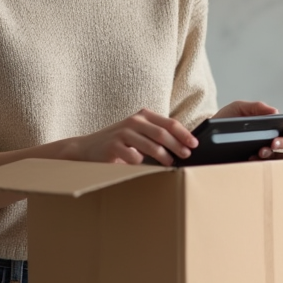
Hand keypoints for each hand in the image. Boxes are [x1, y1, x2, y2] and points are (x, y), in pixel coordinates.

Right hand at [62, 108, 197, 165]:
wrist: (87, 148)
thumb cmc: (119, 142)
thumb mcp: (138, 133)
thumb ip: (156, 136)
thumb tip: (183, 147)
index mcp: (143, 116)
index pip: (169, 123)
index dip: (184, 134)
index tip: (195, 144)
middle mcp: (134, 121)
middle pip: (162, 133)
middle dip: (177, 145)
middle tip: (186, 155)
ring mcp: (122, 133)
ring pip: (150, 145)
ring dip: (164, 156)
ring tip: (170, 163)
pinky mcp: (113, 146)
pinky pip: (134, 156)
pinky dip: (142, 163)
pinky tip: (144, 166)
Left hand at [212, 100, 282, 158]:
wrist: (206, 134)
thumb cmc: (225, 119)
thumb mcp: (239, 108)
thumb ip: (256, 107)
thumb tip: (275, 111)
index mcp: (272, 125)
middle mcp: (270, 140)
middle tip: (275, 141)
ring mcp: (261, 152)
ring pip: (276, 156)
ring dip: (271, 152)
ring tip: (261, 150)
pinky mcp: (250, 163)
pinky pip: (260, 165)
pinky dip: (258, 162)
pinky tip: (251, 157)